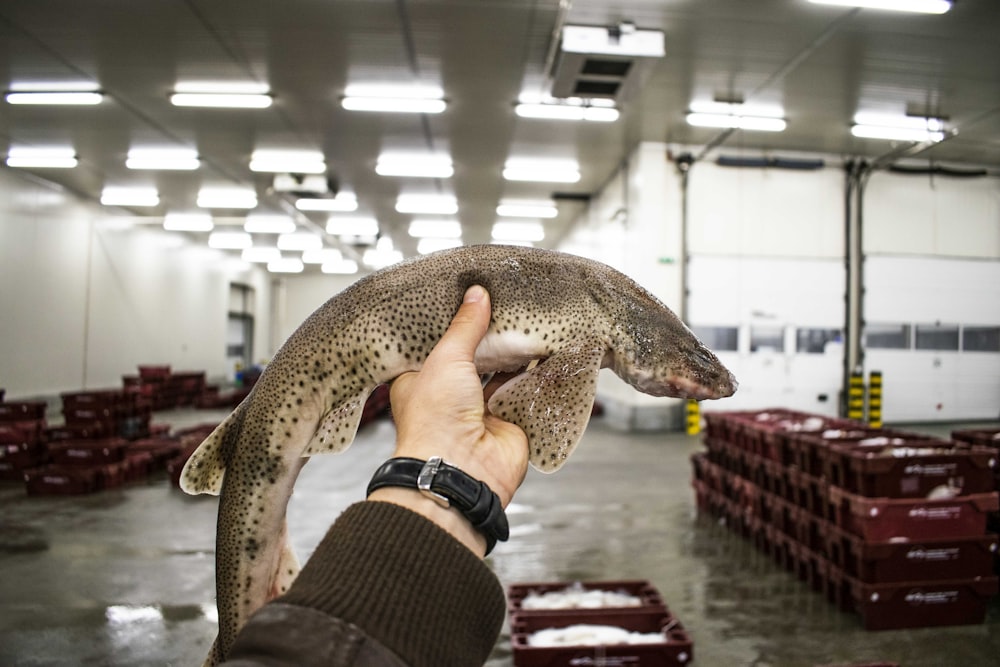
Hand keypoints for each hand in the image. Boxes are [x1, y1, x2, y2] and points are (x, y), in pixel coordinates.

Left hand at [368, 285, 528, 554]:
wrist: (461, 472)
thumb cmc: (435, 420)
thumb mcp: (445, 358)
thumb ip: (465, 326)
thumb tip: (477, 294)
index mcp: (422, 380)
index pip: (439, 345)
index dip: (455, 324)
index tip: (471, 298)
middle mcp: (452, 396)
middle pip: (477, 358)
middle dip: (492, 338)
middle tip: (510, 306)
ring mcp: (482, 411)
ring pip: (505, 375)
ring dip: (518, 355)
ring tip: (533, 322)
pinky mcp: (511, 423)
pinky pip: (528, 394)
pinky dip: (537, 376)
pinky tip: (547, 351)